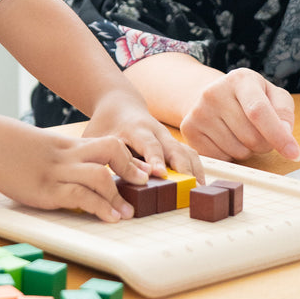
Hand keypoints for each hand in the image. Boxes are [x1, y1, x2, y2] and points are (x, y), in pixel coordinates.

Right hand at [0, 125, 157, 221]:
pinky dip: (99, 207)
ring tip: (127, 213)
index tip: (144, 172)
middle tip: (144, 185)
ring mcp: (57, 172)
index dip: (130, 159)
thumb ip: (65, 157)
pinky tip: (109, 217)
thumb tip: (83, 173)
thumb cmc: (15, 148)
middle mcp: (68, 156)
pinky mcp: (45, 190)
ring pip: (99, 176)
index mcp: (69, 145)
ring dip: (117, 196)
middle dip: (131, 168)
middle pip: (111, 151)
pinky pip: (78, 196)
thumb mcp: (44, 147)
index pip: (109, 145)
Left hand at [82, 90, 202, 180]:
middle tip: (188, 188)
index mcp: (136, 129)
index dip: (155, 159)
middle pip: (174, 149)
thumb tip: (118, 181)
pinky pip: (190, 155)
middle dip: (182, 168)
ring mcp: (168, 138)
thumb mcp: (100, 139)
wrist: (120, 106)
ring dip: (194, 171)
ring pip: (186, 152)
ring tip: (197, 192)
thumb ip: (109, 157)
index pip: (149, 144)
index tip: (160, 173)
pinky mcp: (175, 144)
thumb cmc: (108, 126)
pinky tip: (199, 186)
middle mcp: (157, 132)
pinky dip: (196, 170)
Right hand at [179, 68, 299, 161]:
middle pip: (251, 137)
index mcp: (240, 79)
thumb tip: (284, 133)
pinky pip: (221, 158)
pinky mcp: (189, 130)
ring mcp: (198, 111)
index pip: (259, 111)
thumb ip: (284, 112)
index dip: (279, 135)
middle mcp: (214, 92)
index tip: (294, 154)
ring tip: (241, 134)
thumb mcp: (272, 95)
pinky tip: (227, 140)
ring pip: (237, 151)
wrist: (212, 96)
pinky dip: (230, 156)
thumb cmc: (249, 98)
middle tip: (261, 134)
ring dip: (248, 150)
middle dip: (265, 144)